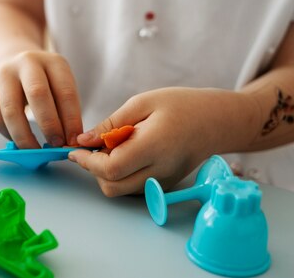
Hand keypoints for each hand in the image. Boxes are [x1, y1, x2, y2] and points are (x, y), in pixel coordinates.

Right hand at [0, 51, 82, 147]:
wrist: (14, 62)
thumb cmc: (45, 81)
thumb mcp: (60, 86)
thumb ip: (65, 110)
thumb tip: (69, 141)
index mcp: (53, 62)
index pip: (65, 92)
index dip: (71, 119)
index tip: (74, 140)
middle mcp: (27, 63)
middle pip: (37, 94)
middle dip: (49, 124)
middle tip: (56, 145)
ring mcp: (4, 74)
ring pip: (11, 110)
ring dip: (25, 136)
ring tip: (35, 150)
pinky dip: (9, 135)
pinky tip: (20, 142)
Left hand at [69, 87, 257, 195]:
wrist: (218, 121)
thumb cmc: (181, 105)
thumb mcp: (142, 103)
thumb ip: (110, 124)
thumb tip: (82, 141)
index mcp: (153, 147)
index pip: (109, 168)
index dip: (86, 161)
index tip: (75, 148)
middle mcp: (159, 172)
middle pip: (111, 186)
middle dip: (94, 169)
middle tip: (95, 145)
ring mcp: (163, 183)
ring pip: (120, 190)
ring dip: (107, 173)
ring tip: (115, 146)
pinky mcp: (165, 186)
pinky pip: (133, 188)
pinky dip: (122, 175)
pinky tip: (128, 153)